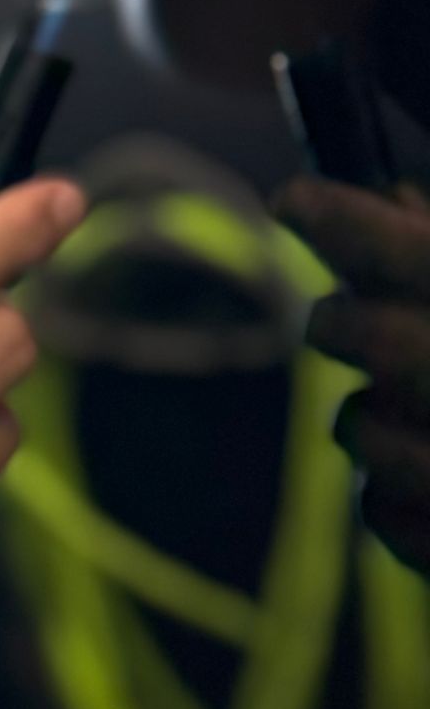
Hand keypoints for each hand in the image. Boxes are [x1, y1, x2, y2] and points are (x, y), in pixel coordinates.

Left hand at [281, 176, 429, 576]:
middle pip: (379, 340)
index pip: (420, 259)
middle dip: (339, 321)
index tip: (291, 197)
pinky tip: (415, 482)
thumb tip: (390, 199)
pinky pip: (378, 510)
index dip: (352, 224)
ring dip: (360, 416)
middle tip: (330, 317)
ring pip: (362, 428)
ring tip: (387, 409)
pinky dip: (381, 493)